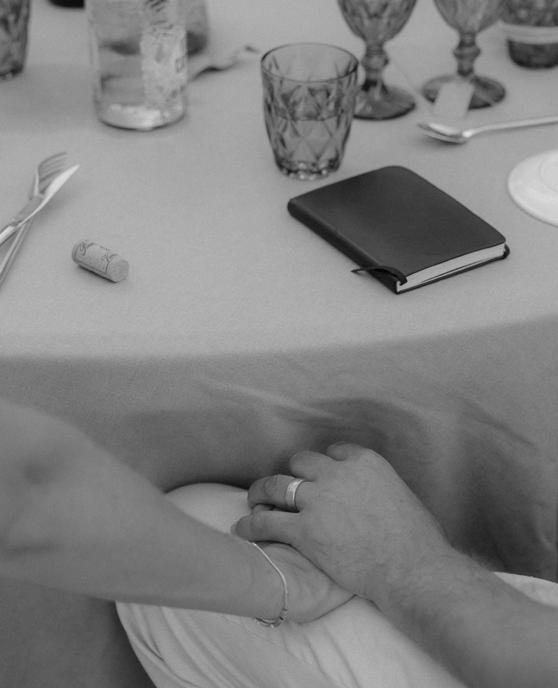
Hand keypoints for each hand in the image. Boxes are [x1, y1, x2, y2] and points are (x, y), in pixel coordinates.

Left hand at [235, 443, 449, 606]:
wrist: (412, 569)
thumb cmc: (418, 540)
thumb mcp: (401, 494)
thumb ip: (378, 486)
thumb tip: (373, 493)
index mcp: (364, 461)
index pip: (334, 451)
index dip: (325, 465)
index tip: (320, 477)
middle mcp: (337, 474)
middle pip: (301, 463)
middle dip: (294, 475)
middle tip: (286, 489)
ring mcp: (318, 500)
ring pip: (277, 485)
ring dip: (262, 491)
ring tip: (254, 500)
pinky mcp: (305, 530)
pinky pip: (268, 522)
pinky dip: (251, 525)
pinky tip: (242, 529)